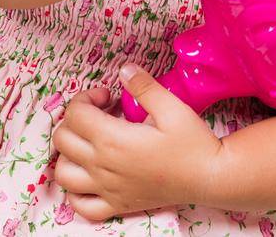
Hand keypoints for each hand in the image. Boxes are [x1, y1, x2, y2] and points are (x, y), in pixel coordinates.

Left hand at [51, 64, 228, 221]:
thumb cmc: (193, 143)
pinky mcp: (119, 205)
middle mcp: (105, 167)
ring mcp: (109, 189)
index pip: (75, 114)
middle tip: (97, 114)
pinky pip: (81, 206)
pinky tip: (88, 178)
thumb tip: (123, 69)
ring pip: (64, 174)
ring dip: (67, 154)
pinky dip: (75, 193)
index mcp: (114, 141)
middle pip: (63, 140)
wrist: (212, 177)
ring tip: (87, 142)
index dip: (85, 97)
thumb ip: (143, 86)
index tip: (107, 95)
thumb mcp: (171, 107)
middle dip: (74, 120)